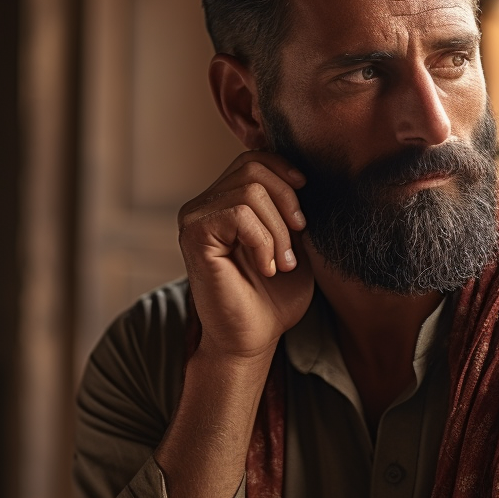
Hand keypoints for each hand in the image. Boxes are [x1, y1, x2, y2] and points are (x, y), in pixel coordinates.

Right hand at [178, 151, 312, 360]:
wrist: (254, 337)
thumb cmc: (275, 296)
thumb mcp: (295, 243)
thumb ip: (293, 208)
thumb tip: (304, 175)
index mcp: (227, 201)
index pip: (254, 160)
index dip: (285, 174)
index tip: (304, 215)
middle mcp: (205, 204)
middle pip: (253, 168)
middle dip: (287, 204)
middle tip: (296, 243)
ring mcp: (195, 218)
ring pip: (250, 191)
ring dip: (278, 231)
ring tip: (282, 263)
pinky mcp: (194, 236)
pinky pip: (239, 214)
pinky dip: (263, 241)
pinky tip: (266, 268)